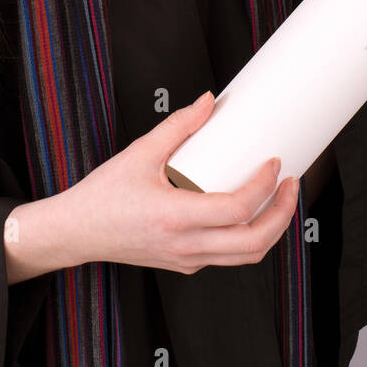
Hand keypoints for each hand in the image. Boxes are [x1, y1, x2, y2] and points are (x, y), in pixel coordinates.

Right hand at [51, 92, 299, 274]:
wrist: (76, 232)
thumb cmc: (103, 195)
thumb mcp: (139, 153)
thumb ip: (178, 126)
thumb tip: (210, 101)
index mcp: (175, 218)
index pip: (238, 209)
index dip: (265, 185)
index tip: (274, 161)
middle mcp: (186, 246)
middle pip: (255, 242)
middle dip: (283, 213)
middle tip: (291, 183)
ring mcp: (187, 260)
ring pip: (246, 256)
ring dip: (271, 229)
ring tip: (279, 198)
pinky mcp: (184, 264)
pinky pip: (227, 257)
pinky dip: (247, 237)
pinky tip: (248, 212)